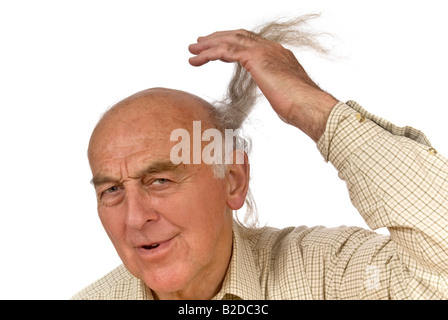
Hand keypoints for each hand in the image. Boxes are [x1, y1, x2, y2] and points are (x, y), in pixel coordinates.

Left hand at [188, 29, 337, 141]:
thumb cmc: (300, 107)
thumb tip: (276, 94)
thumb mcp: (283, 95)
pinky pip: (226, 51)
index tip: (217, 47)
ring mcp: (264, 51)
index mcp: (278, 55)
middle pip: (238, 36)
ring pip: (229, 40)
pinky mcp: (255, 58)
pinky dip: (209, 53)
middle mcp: (271, 48)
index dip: (231, 43)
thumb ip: (276, 88)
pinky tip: (198, 59)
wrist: (308, 106)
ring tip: (192, 50)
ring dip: (208, 45)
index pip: (250, 43)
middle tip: (199, 43)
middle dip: (217, 38)